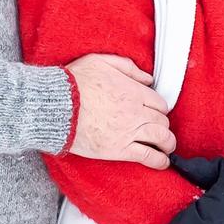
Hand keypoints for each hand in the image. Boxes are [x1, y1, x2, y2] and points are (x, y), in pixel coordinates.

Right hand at [66, 55, 175, 169]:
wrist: (56, 106)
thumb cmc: (73, 83)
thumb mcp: (100, 61)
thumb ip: (127, 67)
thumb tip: (148, 78)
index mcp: (133, 91)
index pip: (159, 103)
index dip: (159, 109)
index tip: (155, 113)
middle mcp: (136, 112)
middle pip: (162, 121)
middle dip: (163, 126)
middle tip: (159, 130)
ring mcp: (129, 132)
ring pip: (161, 139)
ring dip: (167, 144)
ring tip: (166, 147)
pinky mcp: (119, 149)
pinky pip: (147, 156)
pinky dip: (159, 160)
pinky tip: (162, 162)